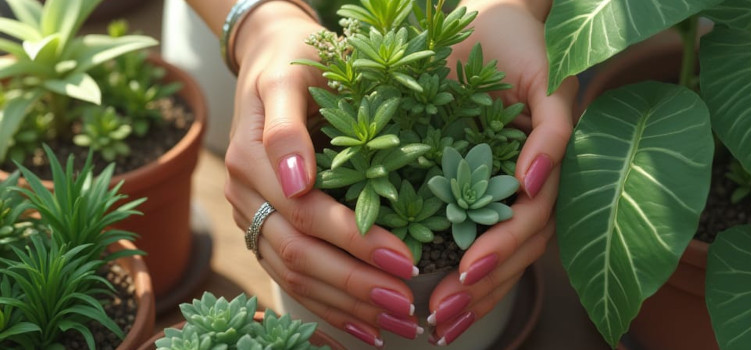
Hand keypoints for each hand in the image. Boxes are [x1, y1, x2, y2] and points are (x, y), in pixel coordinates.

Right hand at [223, 2, 422, 346]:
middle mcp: (247, 198)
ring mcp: (253, 217)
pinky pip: (292, 279)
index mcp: (253, 162)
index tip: (406, 260)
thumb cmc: (294, 60)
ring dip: (346, 308)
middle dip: (356, 287)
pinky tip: (362, 329)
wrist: (270, 57)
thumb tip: (297, 180)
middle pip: (300, 257)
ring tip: (396, 327)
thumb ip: (289, 126)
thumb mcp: (292, 77)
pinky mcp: (265, 229)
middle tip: (407, 307)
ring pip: (295, 278)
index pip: (307, 215)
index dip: (355, 242)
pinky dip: (328, 308)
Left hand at [427, 0, 577, 344]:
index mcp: (544, 167)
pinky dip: (453, 268)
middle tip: (440, 318)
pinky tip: (435, 298)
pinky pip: (465, 234)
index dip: (500, 250)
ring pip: (493, 254)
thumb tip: (533, 184)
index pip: (529, 222)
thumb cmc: (520, 43)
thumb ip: (554, 129)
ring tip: (437, 325)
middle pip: (511, 250)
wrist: (488, 19)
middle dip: (480, 288)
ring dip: (470, 295)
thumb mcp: (547, 77)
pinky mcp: (467, 184)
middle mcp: (524, 185)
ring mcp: (498, 189)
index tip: (464, 273)